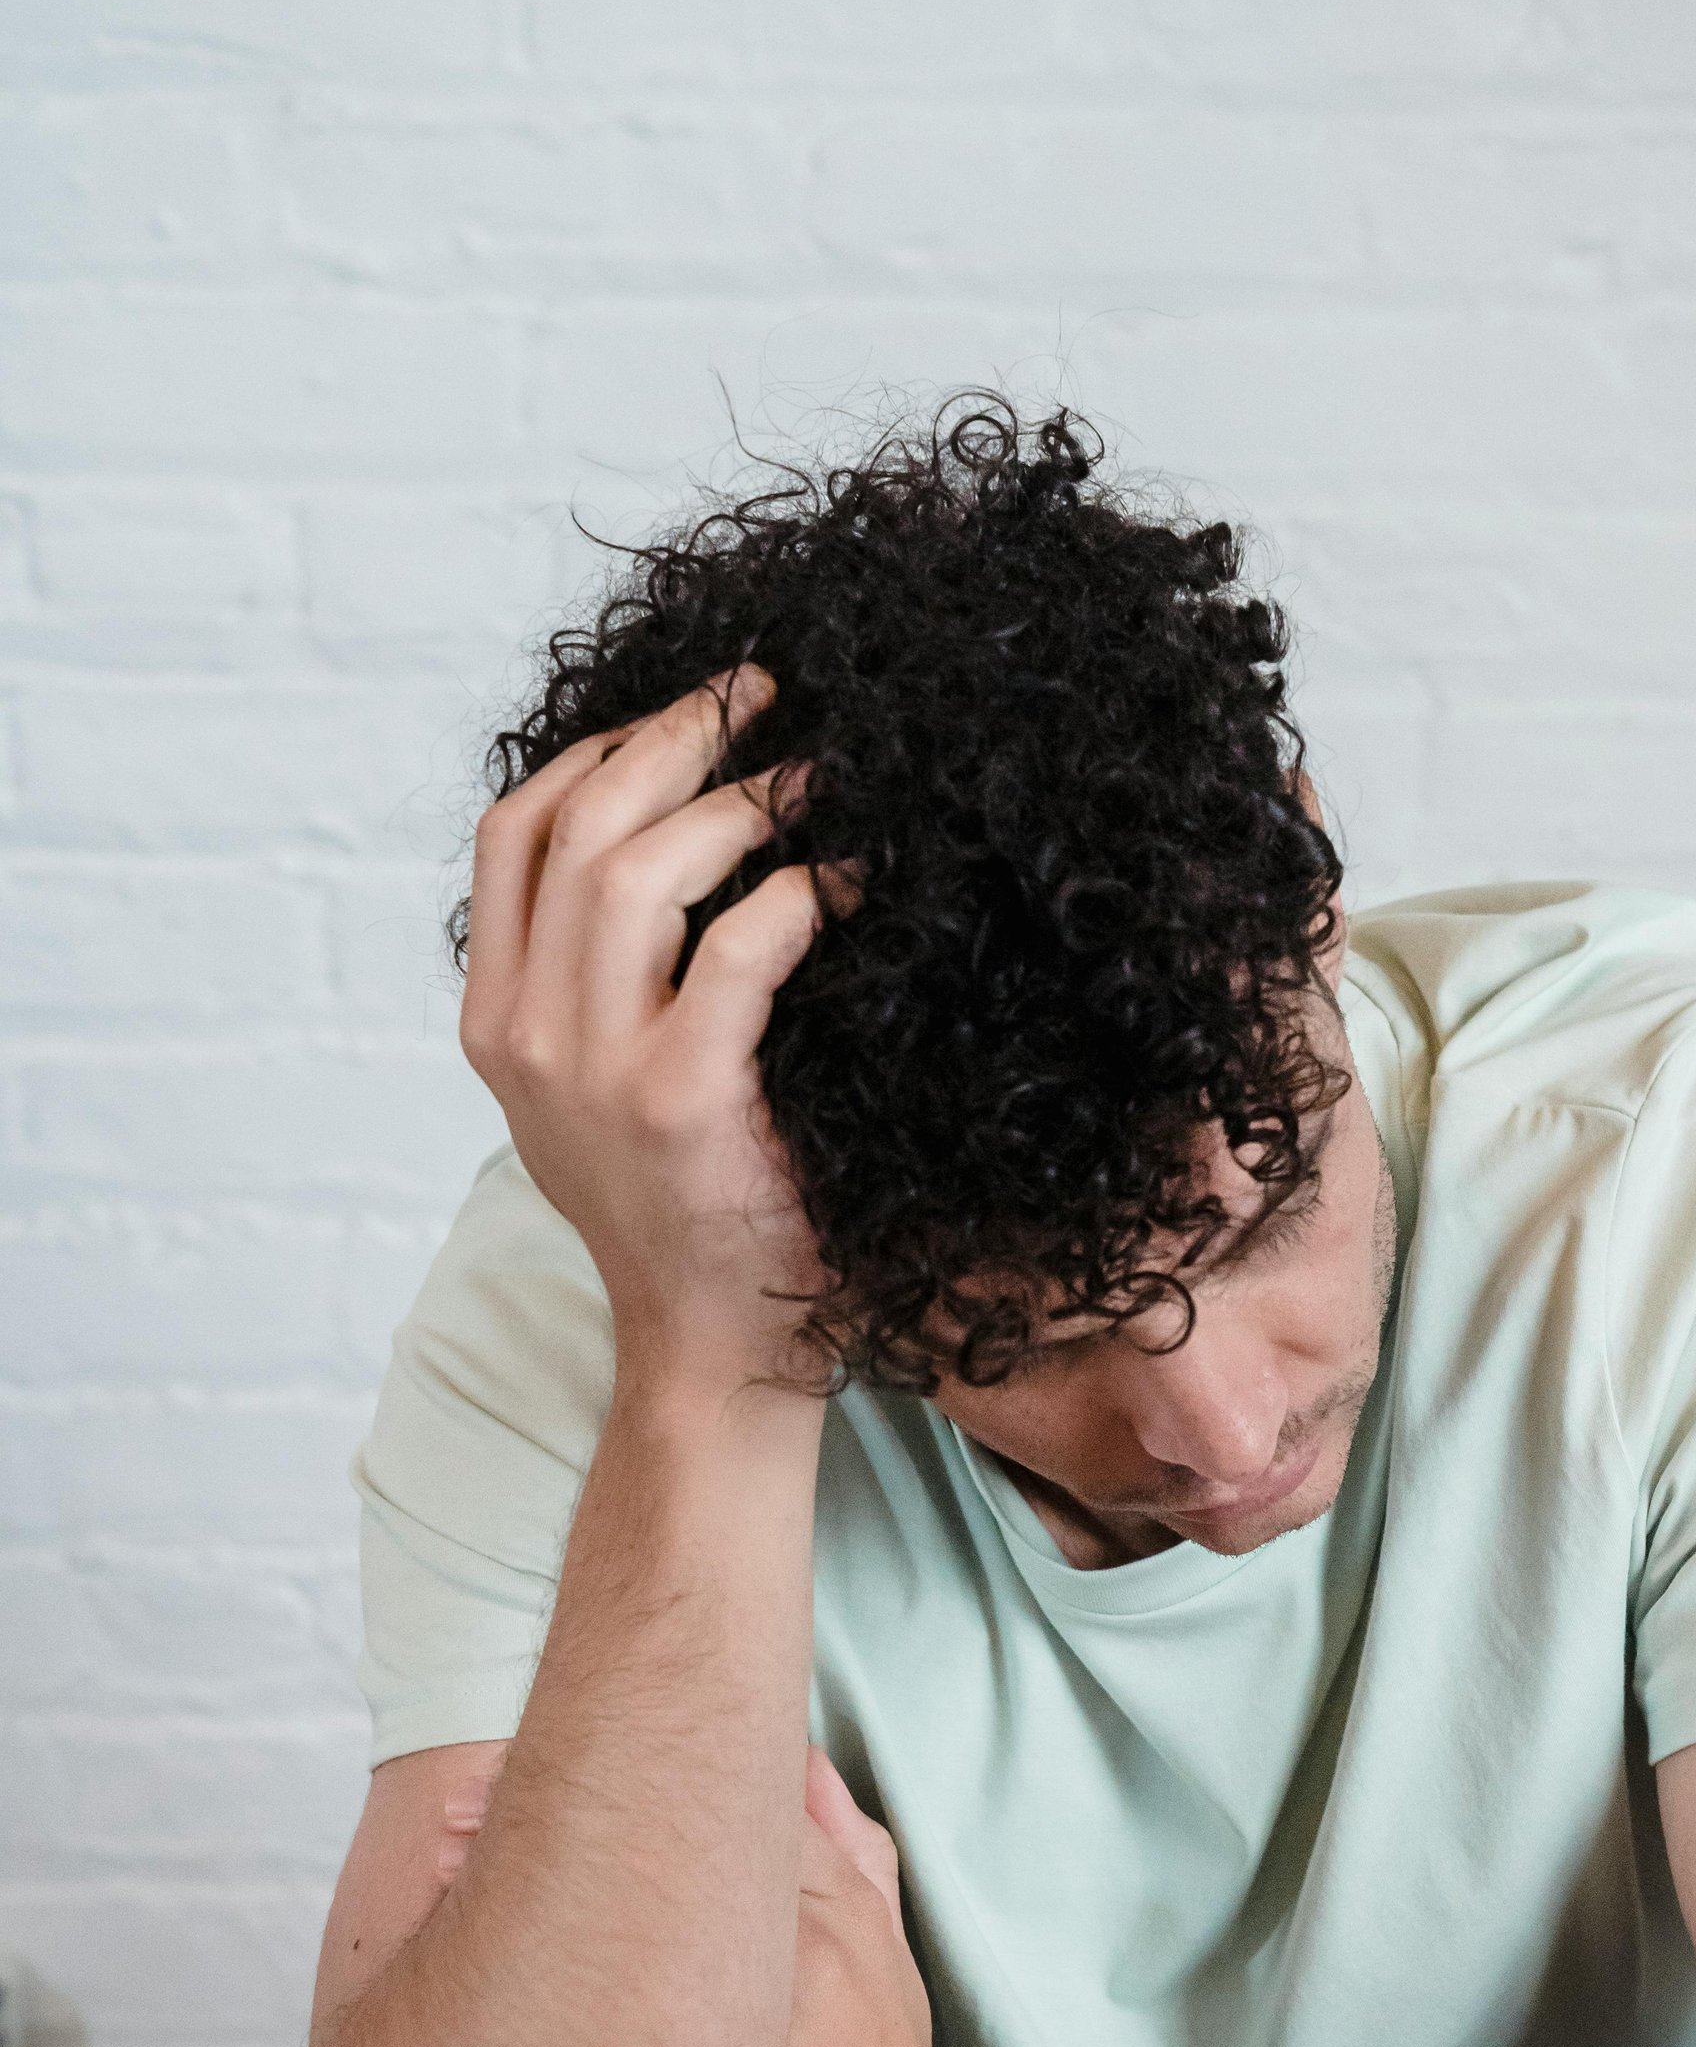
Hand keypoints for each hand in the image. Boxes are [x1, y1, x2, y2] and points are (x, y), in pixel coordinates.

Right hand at [459, 668, 833, 1392]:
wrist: (713, 1354)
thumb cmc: (691, 1215)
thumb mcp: (598, 1093)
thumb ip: (601, 986)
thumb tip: (673, 840)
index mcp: (496, 1023)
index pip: (513, 834)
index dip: (600, 747)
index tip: (685, 712)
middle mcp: (525, 1037)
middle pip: (578, 823)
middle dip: (678, 736)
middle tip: (767, 692)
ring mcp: (593, 1069)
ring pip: (637, 868)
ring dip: (737, 801)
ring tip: (815, 775)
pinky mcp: (680, 1102)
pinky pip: (739, 950)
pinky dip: (798, 894)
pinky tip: (847, 881)